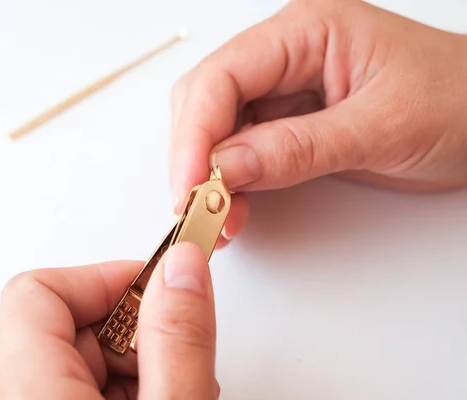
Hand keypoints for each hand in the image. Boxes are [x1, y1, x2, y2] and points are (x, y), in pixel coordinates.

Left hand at [0, 242, 219, 399]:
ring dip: (140, 363)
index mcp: (33, 394)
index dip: (104, 278)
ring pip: (84, 358)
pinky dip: (134, 389)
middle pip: (68, 323)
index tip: (159, 285)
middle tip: (179, 351)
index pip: (39, 292)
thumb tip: (182, 270)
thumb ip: (177, 343)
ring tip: (178, 389)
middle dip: (136, 328)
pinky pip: (87, 388)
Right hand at [169, 0, 466, 244]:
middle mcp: (286, 56)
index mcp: (306, 31)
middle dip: (194, 156)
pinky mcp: (289, 124)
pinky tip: (236, 209)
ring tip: (221, 220)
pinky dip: (231, 184)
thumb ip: (298, 148)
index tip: (190, 185)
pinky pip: (242, 151)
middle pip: (206, 100)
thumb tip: (226, 168)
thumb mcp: (382, 126)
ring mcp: (285, 91)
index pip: (223, 75)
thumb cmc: (459, 102)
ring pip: (217, 129)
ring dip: (208, 176)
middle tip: (198, 209)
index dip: (195, 133)